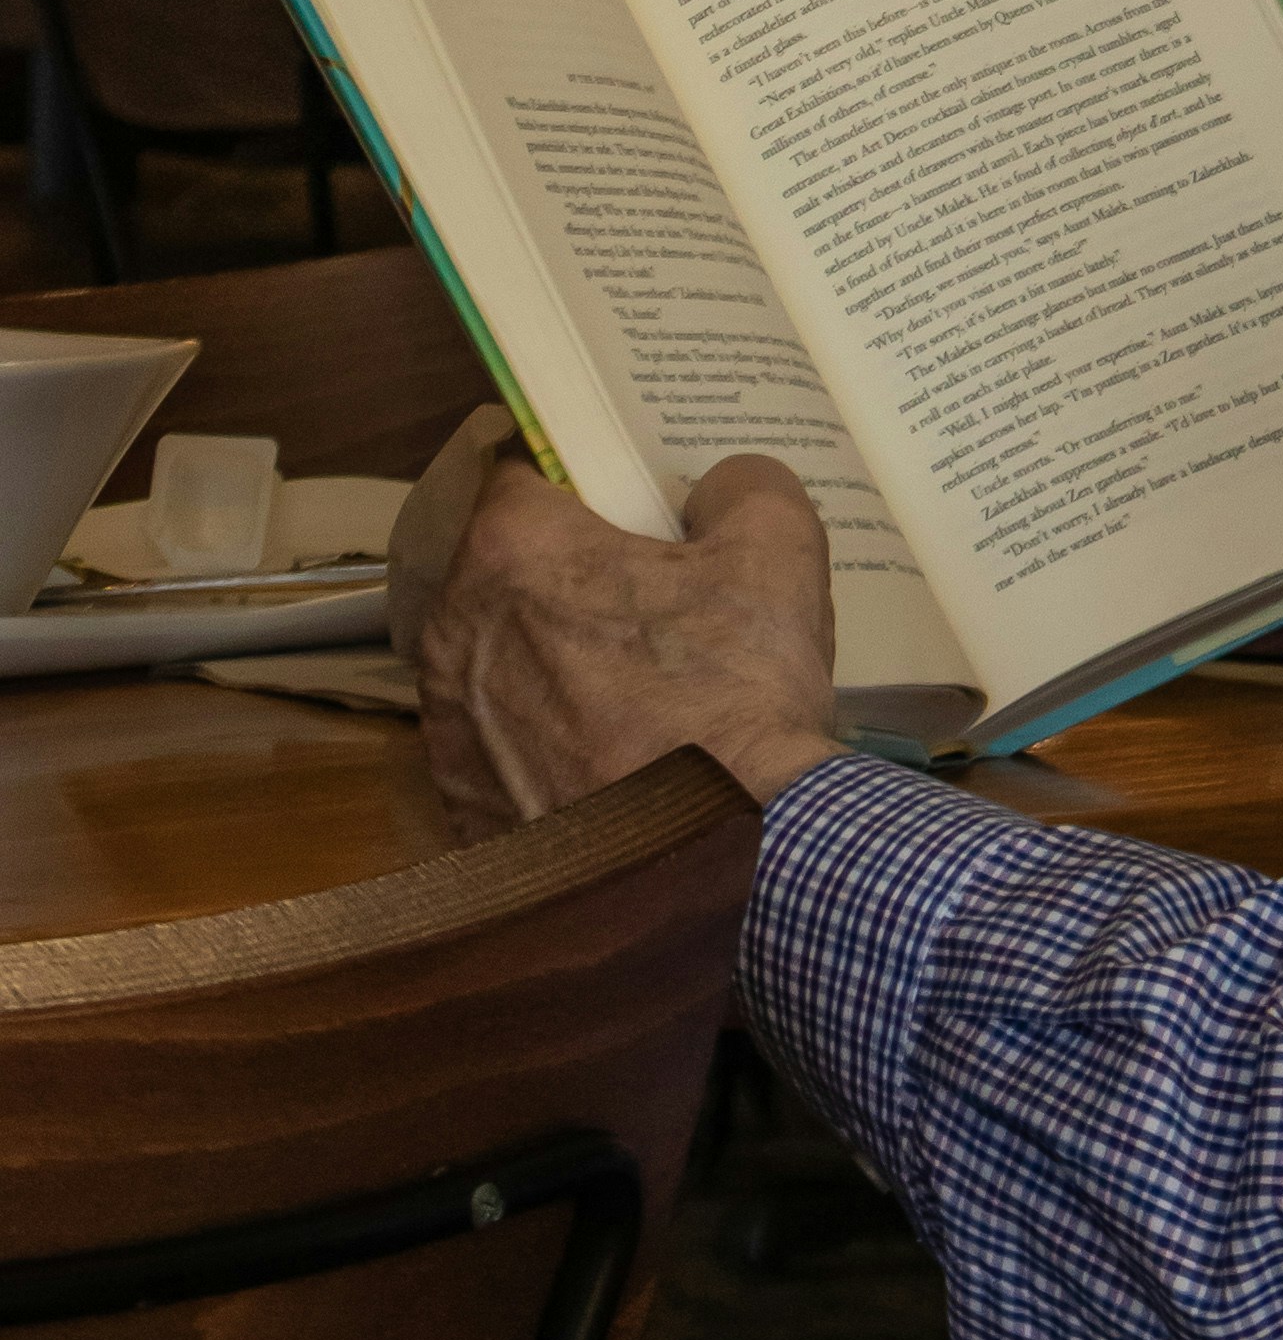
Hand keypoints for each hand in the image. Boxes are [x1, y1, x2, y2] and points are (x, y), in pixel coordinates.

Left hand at [413, 440, 840, 827]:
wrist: (725, 864)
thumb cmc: (736, 693)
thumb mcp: (777, 550)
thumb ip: (742, 486)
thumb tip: (716, 491)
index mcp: (508, 554)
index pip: (515, 475)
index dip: (572, 476)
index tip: (621, 494)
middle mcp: (453, 639)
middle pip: (500, 575)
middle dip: (561, 575)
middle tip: (641, 590)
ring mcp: (448, 739)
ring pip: (495, 667)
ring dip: (548, 664)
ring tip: (633, 688)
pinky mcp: (463, 820)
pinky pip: (499, 754)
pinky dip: (544, 749)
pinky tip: (615, 765)